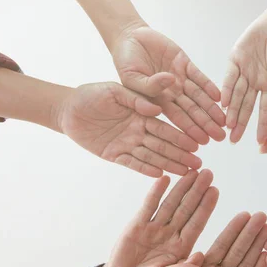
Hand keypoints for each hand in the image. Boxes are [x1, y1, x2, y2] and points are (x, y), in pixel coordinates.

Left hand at [56, 82, 202, 177]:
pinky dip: (146, 169)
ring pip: (152, 156)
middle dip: (182, 155)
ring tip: (187, 173)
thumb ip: (135, 99)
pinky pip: (132, 164)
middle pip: (163, 145)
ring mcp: (127, 144)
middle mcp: (138, 131)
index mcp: (141, 115)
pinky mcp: (114, 155)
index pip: (165, 127)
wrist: (67, 110)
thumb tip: (156, 108)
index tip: (197, 143)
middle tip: (199, 164)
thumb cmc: (90, 95)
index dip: (181, 136)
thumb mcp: (112, 91)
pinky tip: (161, 174)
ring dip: (170, 164)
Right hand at [93, 170, 218, 266]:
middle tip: (208, 173)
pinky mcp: (138, 224)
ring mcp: (155, 227)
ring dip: (180, 188)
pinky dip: (156, 192)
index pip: (196, 223)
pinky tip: (165, 179)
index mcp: (181, 247)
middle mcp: (171, 234)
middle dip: (197, 191)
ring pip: (170, 204)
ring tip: (191, 171)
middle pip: (186, 209)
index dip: (205, 207)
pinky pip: (148, 206)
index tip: (215, 191)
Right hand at [112, 24, 225, 144]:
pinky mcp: (185, 63)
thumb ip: (149, 85)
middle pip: (192, 110)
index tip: (202, 142)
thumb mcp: (131, 77)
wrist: (130, 38)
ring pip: (199, 96)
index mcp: (158, 100)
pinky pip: (200, 76)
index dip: (190, 130)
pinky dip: (209, 86)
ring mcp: (180, 78)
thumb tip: (169, 82)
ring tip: (224, 121)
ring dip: (211, 108)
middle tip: (221, 137)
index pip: (177, 118)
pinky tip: (220, 97)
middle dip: (206, 124)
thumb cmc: (126, 62)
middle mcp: (172, 92)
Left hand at [222, 0, 266, 143]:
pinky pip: (229, 78)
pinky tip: (223, 103)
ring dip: (232, 111)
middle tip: (233, 140)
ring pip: (237, 96)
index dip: (263, 125)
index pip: (266, 109)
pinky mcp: (234, 63)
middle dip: (241, 124)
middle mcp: (255, 84)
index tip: (261, 141)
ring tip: (227, 127)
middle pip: (247, 107)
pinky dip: (227, 90)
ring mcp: (244, 74)